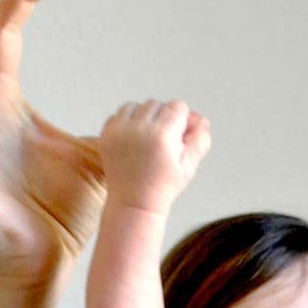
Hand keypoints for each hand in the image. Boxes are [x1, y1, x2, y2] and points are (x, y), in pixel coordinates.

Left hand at [99, 99, 210, 215]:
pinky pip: (119, 114)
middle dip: (162, 118)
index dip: (182, 121)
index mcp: (162, 135)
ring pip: (136, 106)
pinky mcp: (106, 134)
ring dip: (144, 117)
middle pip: (156, 104)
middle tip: (162, 142)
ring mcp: (120, 130)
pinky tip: (133, 140)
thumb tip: (200, 119)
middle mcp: (139, 129)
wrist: (134, 203)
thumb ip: (199, 139)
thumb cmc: (163, 186)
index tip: (178, 138)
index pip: (177, 107)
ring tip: (147, 139)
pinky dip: (127, 122)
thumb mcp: (189, 165)